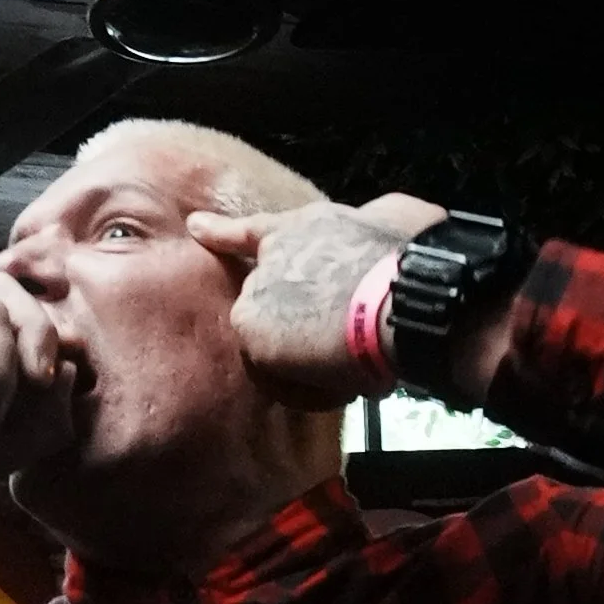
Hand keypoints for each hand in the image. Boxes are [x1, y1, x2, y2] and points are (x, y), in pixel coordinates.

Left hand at [186, 192, 444, 402]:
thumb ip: (377, 221)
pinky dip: (308, 386)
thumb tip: (383, 219)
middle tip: (335, 334)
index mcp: (304, 226)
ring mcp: (257, 296)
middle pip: (267, 297)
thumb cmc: (408, 257)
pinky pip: (279, 376)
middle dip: (293, 318)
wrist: (400, 296)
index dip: (222, 230)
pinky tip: (342, 379)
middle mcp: (271, 258)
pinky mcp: (254, 337)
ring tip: (347, 360)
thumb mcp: (397, 217)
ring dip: (302, 355)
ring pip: (273, 341)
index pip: (252, 229)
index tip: (195, 226)